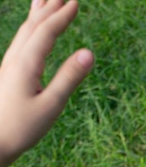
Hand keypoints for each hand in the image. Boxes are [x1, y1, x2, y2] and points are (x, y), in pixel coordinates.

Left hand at [0, 0, 93, 166]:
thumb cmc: (22, 127)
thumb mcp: (51, 105)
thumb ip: (69, 77)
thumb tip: (89, 53)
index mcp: (26, 64)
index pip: (46, 32)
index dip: (62, 16)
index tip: (76, 2)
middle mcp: (15, 58)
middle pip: (33, 25)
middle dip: (49, 7)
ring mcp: (10, 64)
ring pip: (25, 30)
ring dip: (38, 13)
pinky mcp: (9, 73)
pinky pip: (21, 41)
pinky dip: (31, 28)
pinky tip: (34, 31)